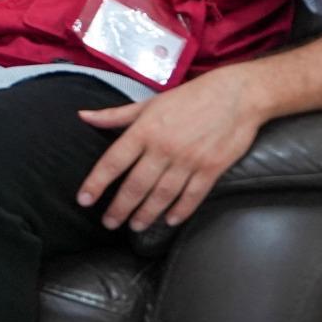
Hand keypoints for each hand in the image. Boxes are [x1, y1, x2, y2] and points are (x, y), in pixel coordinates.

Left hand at [75, 68, 263, 230]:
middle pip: (136, 185)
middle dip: (119, 208)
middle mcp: (163, 148)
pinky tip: (169, 221)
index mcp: (144, 130)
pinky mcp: (212, 168)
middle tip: (109, 223)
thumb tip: (84, 116)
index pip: (113, 162)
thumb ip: (115, 115)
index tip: (84, 200)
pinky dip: (180, 211)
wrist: (236, 95)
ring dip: (146, 214)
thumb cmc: (189, 97)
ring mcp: (189, 160)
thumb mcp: (149, 103)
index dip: (96, 183)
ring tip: (134, 226)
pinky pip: (193, 195)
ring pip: (162, 195)